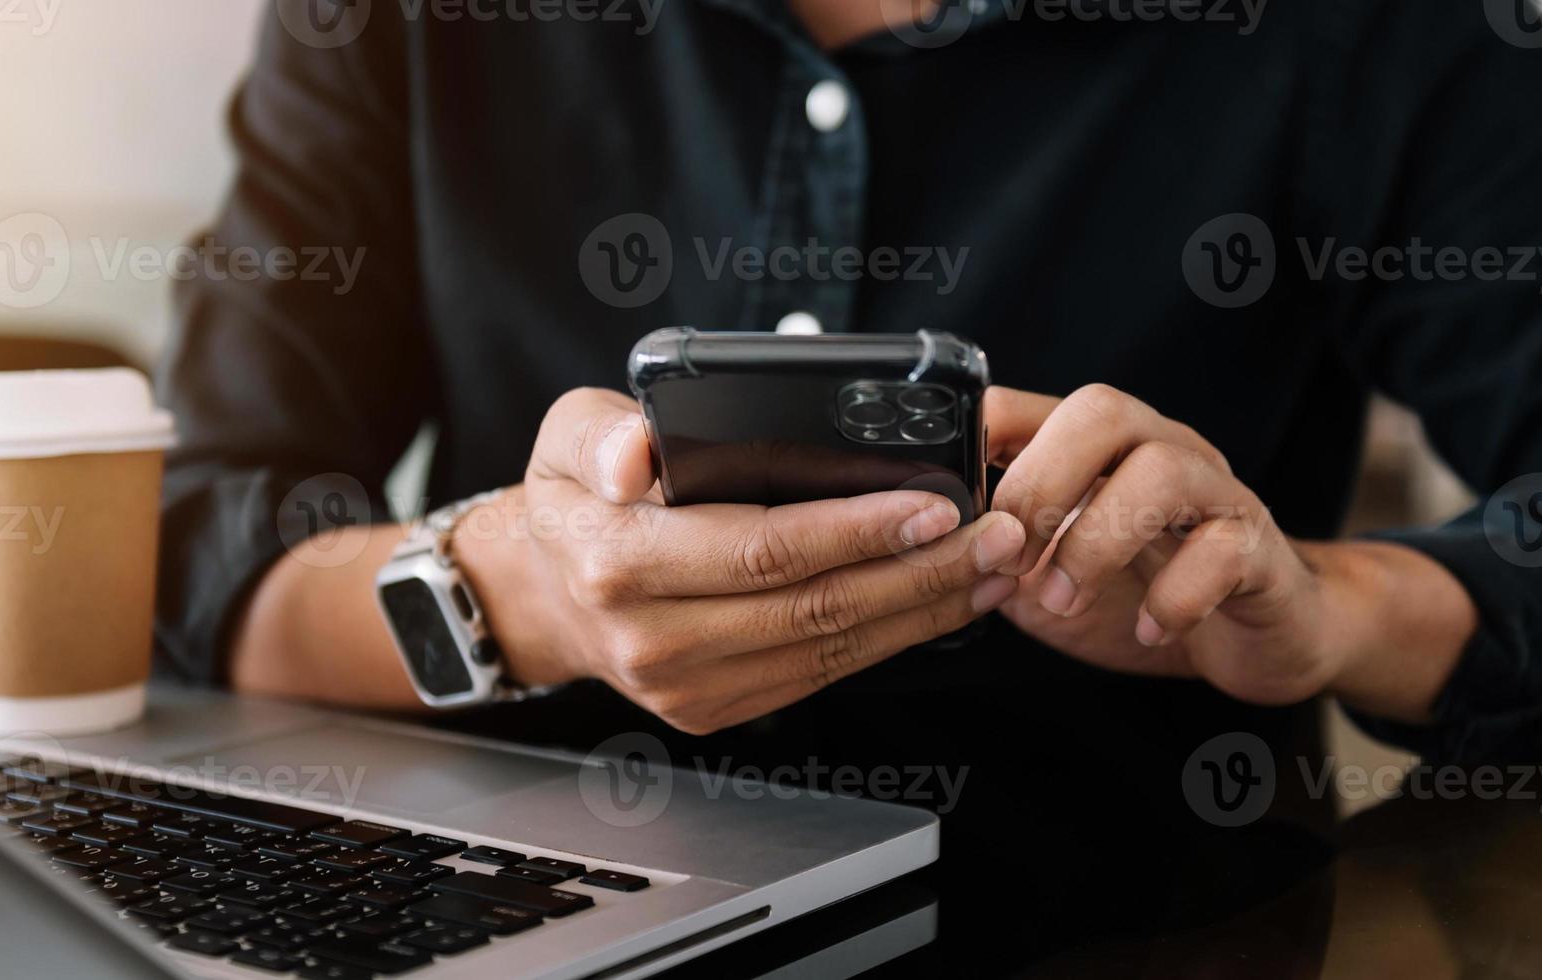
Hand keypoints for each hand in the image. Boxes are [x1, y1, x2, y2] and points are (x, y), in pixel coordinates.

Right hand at [454, 388, 1025, 733]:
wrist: (545, 593)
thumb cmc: (575, 498)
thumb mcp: (566, 435)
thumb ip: (601, 432)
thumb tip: (637, 452)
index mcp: (619, 561)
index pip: (762, 549)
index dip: (856, 530)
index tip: (933, 505)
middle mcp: (653, 638)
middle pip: (815, 608)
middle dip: (920, 571)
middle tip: (996, 533)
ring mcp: (688, 687)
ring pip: (831, 650)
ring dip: (923, 610)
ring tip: (990, 565)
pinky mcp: (717, 710)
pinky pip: (822, 674)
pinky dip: (891, 637)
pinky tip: (942, 601)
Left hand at [986, 385, 1473, 716]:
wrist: (1265, 633)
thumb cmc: (1148, 594)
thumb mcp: (1052, 573)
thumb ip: (999, 552)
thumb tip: (927, 548)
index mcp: (1102, 450)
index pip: (1034, 403)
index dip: (982, 429)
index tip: (942, 485)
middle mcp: (1161, 451)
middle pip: (1102, 411)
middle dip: (1040, 481)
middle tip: (1009, 556)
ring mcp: (1216, 496)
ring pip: (1162, 471)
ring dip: (1097, 541)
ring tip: (1064, 599)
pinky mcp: (1260, 551)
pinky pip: (1225, 551)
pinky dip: (1177, 596)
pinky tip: (1152, 630)